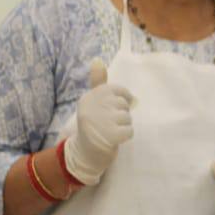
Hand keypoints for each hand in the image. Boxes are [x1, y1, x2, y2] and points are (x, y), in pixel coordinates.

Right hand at [63, 58, 133, 185]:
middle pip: (124, 105)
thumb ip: (98, 83)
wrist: (83, 153)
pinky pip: (130, 131)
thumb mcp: (93, 102)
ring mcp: (100, 122)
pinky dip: (126, 136)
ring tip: (110, 131)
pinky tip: (114, 139)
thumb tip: (97, 60)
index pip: (117, 91)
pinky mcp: (109, 135)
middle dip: (122, 115)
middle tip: (109, 123)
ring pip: (128, 118)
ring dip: (124, 126)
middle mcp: (92, 107)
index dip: (122, 99)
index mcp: (89, 98)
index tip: (115, 108)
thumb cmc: (93, 124)